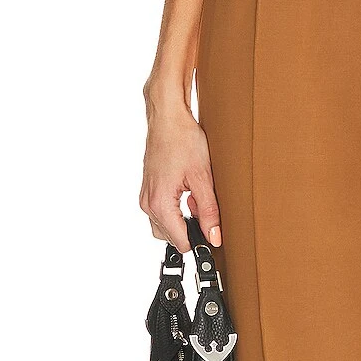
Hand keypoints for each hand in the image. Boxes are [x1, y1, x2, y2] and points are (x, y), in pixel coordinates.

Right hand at [139, 97, 221, 253]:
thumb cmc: (183, 140)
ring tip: (194, 196)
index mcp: (160, 204)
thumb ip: (209, 212)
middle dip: (190, 228)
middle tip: (203, 207)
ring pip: (166, 226)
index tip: (211, 234)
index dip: (199, 241)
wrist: (168, 118)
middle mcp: (148, 204)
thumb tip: (214, 237)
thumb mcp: (203, 178)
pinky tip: (186, 190)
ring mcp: (146, 197)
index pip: (180, 242)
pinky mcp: (148, 191)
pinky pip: (162, 212)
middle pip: (171, 237)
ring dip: (183, 218)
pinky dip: (176, 208)